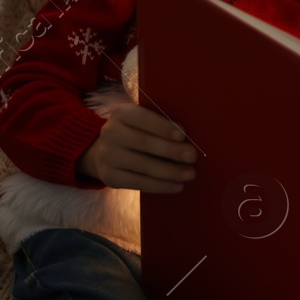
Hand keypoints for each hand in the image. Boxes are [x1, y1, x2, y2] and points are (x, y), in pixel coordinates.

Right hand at [78, 104, 197, 192]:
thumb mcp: (143, 121)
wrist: (106, 150)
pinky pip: (138, 183)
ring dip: (170, 171)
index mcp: (121, 113)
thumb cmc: (137, 132)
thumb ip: (160, 123)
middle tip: (192, 156)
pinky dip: (160, 186)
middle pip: (144, 143)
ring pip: (143, 165)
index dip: (162, 126)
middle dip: (171, 150)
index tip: (183, 135)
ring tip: (190, 174)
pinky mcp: (109, 176)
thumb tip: (188, 138)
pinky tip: (177, 186)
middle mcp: (111, 132)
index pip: (142, 118)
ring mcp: (107, 156)